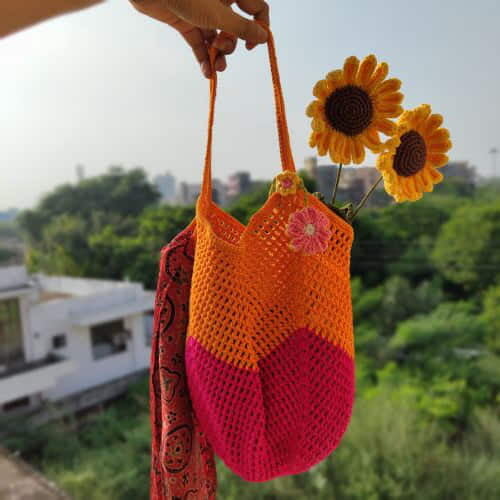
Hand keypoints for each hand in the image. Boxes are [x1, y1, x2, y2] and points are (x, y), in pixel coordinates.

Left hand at [129, 0, 268, 77]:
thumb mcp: (218, 14)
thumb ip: (242, 27)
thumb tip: (264, 38)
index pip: (257, 9)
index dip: (259, 27)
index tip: (253, 45)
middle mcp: (219, 1)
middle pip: (235, 28)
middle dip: (231, 45)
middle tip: (222, 49)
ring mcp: (202, 12)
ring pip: (217, 37)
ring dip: (219, 56)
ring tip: (217, 68)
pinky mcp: (185, 21)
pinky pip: (199, 42)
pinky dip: (203, 58)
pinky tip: (207, 73)